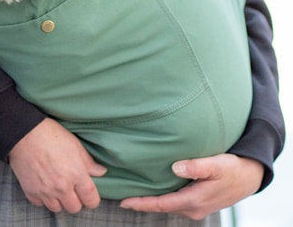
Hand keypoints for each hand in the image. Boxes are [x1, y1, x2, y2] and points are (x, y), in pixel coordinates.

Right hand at [8, 118, 106, 213]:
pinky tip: (45, 184)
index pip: (91, 200)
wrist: (24, 133)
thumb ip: (88, 162)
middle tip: (72, 188)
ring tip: (58, 185)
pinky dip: (44, 197)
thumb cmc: (51, 135)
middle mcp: (62, 187)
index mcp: (76, 174)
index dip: (92, 199)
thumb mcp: (74, 144)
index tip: (90, 195)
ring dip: (60, 200)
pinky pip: (41, 204)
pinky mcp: (31, 192)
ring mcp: (45, 191)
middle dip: (76, 200)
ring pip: (58, 208)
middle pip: (74, 208)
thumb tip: (101, 172)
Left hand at [120, 154, 263, 220]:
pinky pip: (175, 201)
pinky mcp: (198, 202)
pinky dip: (162, 198)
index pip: (162, 204)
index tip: (124, 201)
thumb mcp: (216, 164)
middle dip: (142, 203)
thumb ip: (196, 166)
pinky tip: (155, 190)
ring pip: (168, 205)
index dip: (142, 203)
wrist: (251, 177)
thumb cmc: (233, 168)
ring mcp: (196, 207)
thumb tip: (175, 167)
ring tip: (133, 193)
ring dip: (152, 201)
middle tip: (122, 196)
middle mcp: (193, 208)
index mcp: (194, 200)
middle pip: (162, 207)